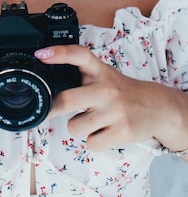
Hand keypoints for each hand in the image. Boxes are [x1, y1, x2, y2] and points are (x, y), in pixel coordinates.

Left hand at [35, 44, 167, 150]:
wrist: (156, 107)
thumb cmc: (120, 91)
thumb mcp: (101, 75)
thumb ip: (79, 74)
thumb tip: (45, 84)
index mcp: (99, 70)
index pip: (78, 55)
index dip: (58, 53)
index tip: (40, 54)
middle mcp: (106, 89)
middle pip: (67, 101)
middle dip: (52, 109)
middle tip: (47, 111)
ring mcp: (115, 111)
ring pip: (75, 127)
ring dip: (77, 126)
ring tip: (91, 120)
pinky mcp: (122, 132)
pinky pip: (90, 143)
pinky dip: (93, 140)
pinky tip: (104, 130)